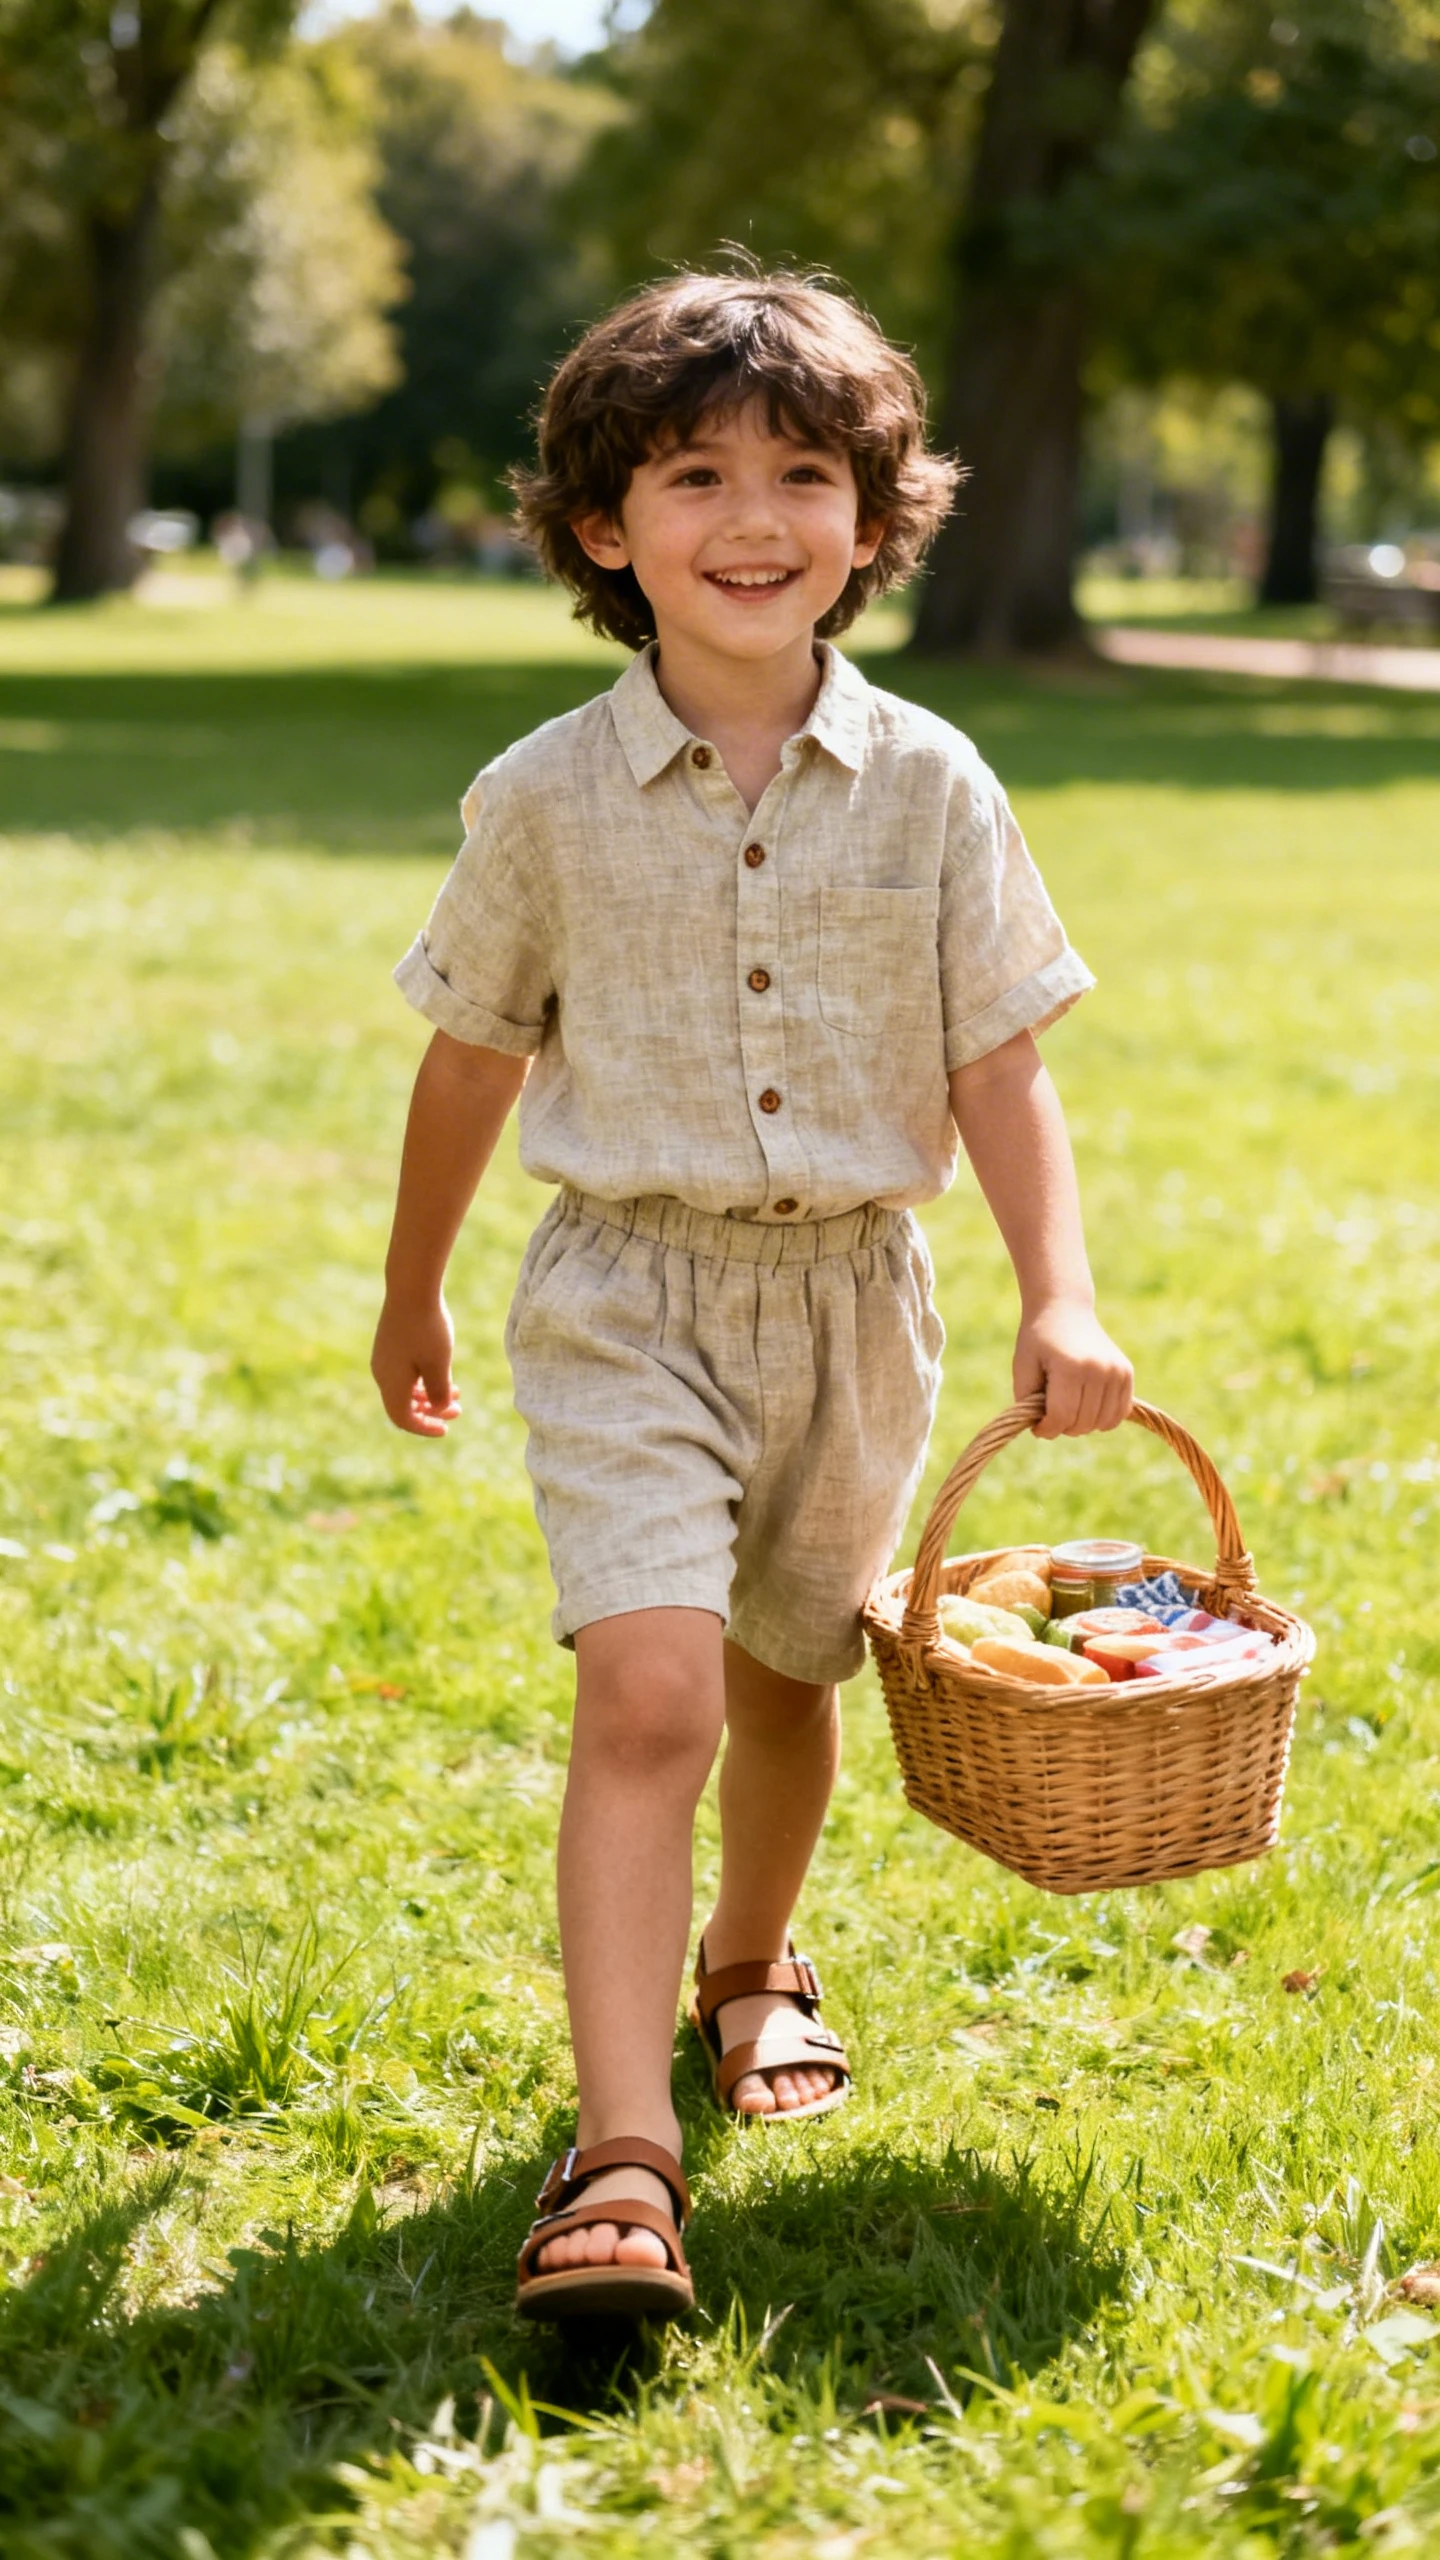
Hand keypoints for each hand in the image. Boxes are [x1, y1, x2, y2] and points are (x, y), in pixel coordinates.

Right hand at [371, 1290, 460, 1437]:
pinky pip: (403, 1374)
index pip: (403, 1419)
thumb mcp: (439, 1364)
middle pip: (402, 1406)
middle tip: (458, 1410)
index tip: (446, 1429)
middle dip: (431, 1412)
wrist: (411, 1288)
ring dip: (429, 1395)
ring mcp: (383, 1358)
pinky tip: (442, 1372)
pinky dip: (422, 1380)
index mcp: (391, 1383)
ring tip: (456, 1392)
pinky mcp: (388, 1345)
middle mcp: (381, 1373)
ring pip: (404, 1389)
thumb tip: (440, 1410)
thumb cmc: (427, 1327)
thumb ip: (439, 1392)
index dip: (424, 1428)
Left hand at [1014, 1300, 1132, 1440]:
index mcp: (1070, 1367)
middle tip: (1050, 1414)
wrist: (1064, 1310)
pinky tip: (1087, 1409)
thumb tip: (1045, 1430)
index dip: (1046, 1429)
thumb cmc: (1038, 1341)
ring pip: (1102, 1423)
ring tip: (1068, 1410)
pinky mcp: (1127, 1373)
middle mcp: (1099, 1369)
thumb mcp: (1023, 1367)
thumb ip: (1028, 1402)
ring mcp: (1116, 1371)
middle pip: (1082, 1423)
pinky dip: (1103, 1419)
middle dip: (1062, 1427)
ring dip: (1082, 1425)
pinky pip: (1119, 1413)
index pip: (1061, 1416)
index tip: (1037, 1427)